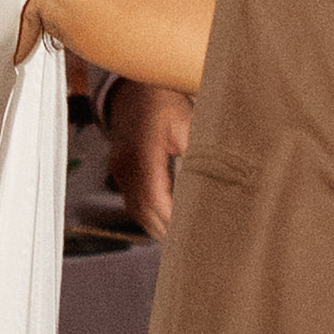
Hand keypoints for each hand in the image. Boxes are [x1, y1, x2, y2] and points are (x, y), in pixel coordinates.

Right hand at [107, 79, 189, 243]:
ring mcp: (119, 167)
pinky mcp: (119, 169)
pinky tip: (165, 221)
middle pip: (142, 209)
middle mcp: (126, 163)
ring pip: (134, 208)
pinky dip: (148, 213)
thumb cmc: (164, 101)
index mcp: (143, 150)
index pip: (153, 195)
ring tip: (179, 241)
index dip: (170, 217)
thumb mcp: (187, 122)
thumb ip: (197, 152)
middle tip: (189, 245)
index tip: (188, 232)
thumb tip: (213, 180)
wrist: (134, 87)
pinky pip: (131, 199)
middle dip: (165, 229)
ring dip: (155, 225)